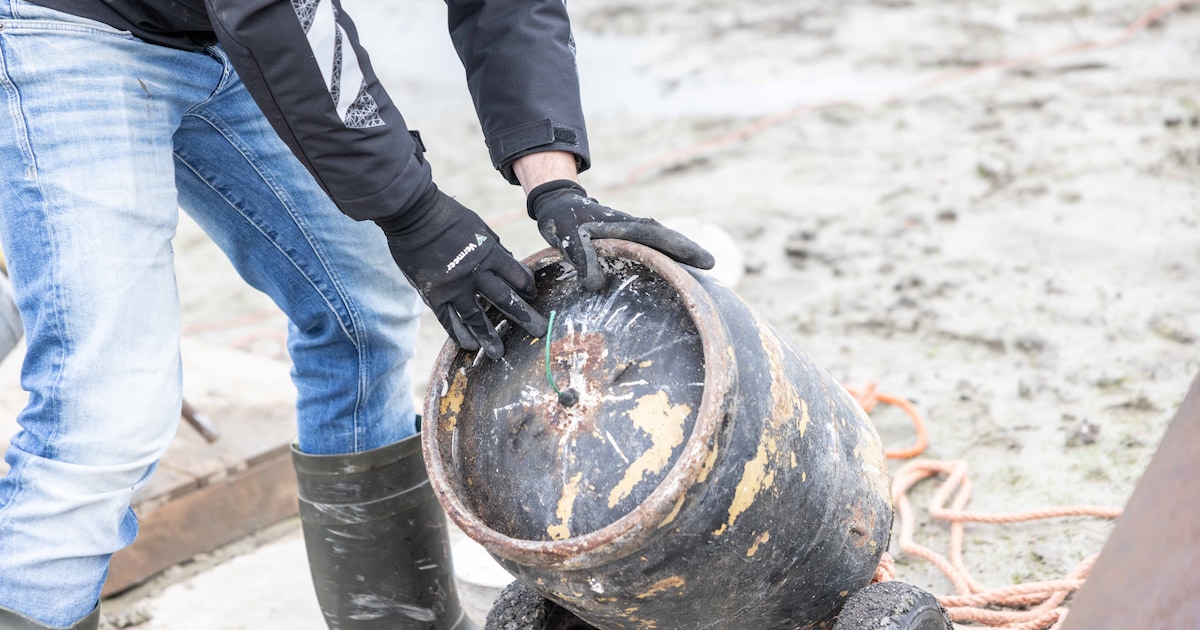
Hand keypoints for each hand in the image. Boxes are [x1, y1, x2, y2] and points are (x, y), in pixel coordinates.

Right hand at [376, 184, 547, 358]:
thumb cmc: (448, 216)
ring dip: (488, 337)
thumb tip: (510, 263)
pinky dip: (459, 334)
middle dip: (525, 318)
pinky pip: (448, 320)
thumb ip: (495, 247)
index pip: (518, 277)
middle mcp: (475, 273)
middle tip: (539, 331)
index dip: (528, 288)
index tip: (532, 297)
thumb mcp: (479, 226)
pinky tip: (469, 346)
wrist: (412, 214)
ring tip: (498, 354)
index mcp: (490, 253)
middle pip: (505, 301)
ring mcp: (453, 286)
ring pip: (476, 318)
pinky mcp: (433, 295)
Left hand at [526, 180, 714, 290]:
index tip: (705, 260)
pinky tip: (674, 268)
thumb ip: (582, 261)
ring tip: (701, 268)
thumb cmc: (565, 221)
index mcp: (628, 226)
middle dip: (690, 251)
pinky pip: (654, 247)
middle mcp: (637, 227)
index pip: (661, 239)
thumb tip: (596, 286)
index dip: (683, 250)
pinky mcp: (630, 239)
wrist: (560, 206)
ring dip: (681, 253)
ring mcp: (635, 232)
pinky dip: (667, 255)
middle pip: (669, 240)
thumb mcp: (569, 239)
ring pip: (664, 243)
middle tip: (712, 264)